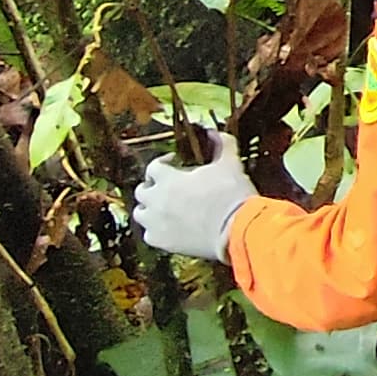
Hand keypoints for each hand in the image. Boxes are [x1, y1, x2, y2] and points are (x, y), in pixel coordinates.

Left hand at [134, 131, 252, 262]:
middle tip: (165, 186)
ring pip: (140, 214)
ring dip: (149, 209)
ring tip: (162, 208)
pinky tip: (167, 228)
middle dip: (152, 186)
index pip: (153, 167)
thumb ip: (222, 144)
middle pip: (141, 190)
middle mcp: (157, 201)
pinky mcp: (164, 243)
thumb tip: (215, 132)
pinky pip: (149, 236)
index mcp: (169, 179)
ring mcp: (158, 224)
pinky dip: (156, 230)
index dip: (163, 162)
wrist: (236, 230)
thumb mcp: (230, 163)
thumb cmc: (231, 195)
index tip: (174, 163)